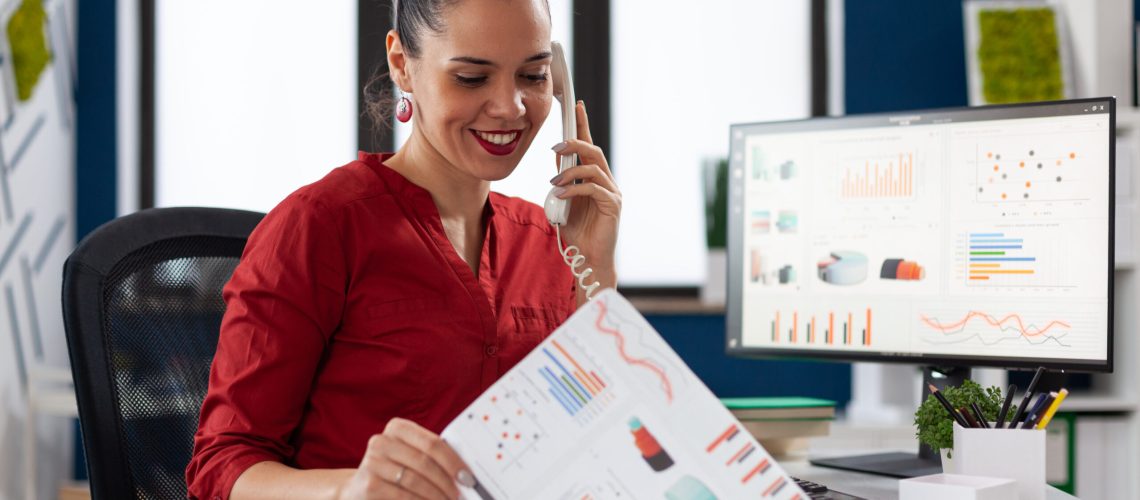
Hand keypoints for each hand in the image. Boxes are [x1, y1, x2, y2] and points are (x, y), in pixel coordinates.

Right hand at [336, 418, 473, 499]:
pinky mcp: (368, 485)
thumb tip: (463, 472)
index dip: (453, 461)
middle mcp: (381, 441)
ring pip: (415, 480)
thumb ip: (431, 457)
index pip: (432, 443)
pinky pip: (403, 495)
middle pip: (425, 462)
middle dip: (447, 481)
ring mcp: (372, 462)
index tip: (467, 477)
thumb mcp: (409, 457)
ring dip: (436, 495)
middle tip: (459, 494)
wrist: (358, 489)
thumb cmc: (394, 471)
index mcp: (397, 428)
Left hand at [549, 100, 620, 287]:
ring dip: (570, 171)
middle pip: (594, 151)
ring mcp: (612, 193)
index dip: (583, 126)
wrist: (587, 258)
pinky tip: (560, 194)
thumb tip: (557, 158)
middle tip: (556, 147)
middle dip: (575, 143)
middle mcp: (607, 182)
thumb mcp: (563, 201)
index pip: (589, 146)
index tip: (576, 107)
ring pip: (593, 168)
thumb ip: (562, 180)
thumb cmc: (577, 232)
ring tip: (554, 180)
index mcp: (595, 178)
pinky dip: (574, 189)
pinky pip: (593, 189)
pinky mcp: (613, 205)